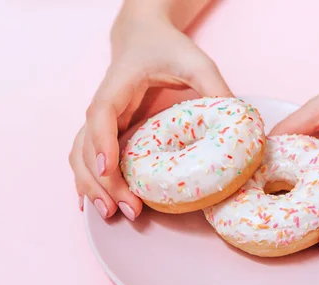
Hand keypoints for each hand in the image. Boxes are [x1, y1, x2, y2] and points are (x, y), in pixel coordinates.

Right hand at [69, 11, 231, 220]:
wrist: (144, 37)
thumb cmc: (168, 48)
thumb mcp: (197, 62)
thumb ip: (215, 89)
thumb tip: (238, 127)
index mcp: (118, 84)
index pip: (102, 113)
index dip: (102, 142)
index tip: (109, 168)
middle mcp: (103, 104)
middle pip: (87, 145)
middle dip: (101, 180)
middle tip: (125, 209)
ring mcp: (101, 120)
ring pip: (81, 156)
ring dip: (91, 186)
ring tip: (111, 213)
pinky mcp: (106, 131)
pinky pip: (86, 157)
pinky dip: (88, 181)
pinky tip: (92, 204)